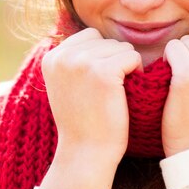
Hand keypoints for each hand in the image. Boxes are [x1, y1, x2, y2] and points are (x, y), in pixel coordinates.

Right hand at [41, 27, 141, 161]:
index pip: (89, 37)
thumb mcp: (65, 84)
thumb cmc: (81, 121)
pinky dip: (137, 72)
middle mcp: (63, 56)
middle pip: (105, 40)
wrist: (85, 153)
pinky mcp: (103, 71)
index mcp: (51, 57)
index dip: (101, 57)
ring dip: (125, 67)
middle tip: (108, 90)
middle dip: (114, 61)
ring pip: (121, 47)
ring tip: (115, 92)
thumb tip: (86, 35)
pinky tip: (126, 92)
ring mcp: (82, 62)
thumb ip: (71, 60)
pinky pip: (133, 57)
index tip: (97, 84)